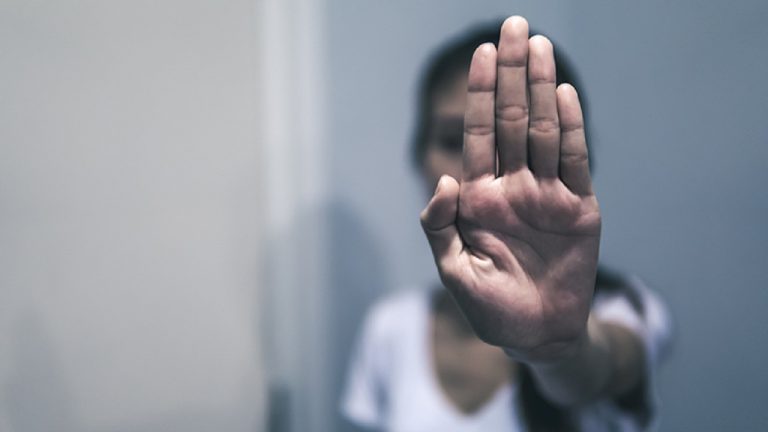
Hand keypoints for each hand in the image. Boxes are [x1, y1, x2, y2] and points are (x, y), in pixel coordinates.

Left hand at [420, 16, 600, 362]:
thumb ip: (439, 227)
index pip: (479, 134)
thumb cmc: (490, 307)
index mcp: (479, 197)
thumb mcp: (454, 271)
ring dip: (541, 88)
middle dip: (511, 74)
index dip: (480, 94)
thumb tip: (442, 181)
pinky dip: (572, 128)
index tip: (481, 54)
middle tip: (514, 26)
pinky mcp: (578, 209)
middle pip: (512, 119)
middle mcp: (512, 186)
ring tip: (538, 45)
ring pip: (545, 131)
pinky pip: (574, 162)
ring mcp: (546, 194)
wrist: (536, 334)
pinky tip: (565, 93)